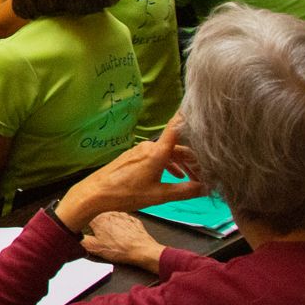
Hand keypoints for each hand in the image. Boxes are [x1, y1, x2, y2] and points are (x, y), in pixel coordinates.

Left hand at [54, 120, 202, 232]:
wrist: (97, 192)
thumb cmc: (127, 193)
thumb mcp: (160, 195)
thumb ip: (185, 191)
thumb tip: (206, 188)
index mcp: (157, 152)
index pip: (175, 128)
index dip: (187, 117)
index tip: (199, 109)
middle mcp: (149, 147)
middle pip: (176, 147)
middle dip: (193, 159)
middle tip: (207, 174)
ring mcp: (140, 151)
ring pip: (167, 152)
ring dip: (181, 164)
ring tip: (193, 178)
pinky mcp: (133, 157)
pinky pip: (156, 156)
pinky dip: (168, 164)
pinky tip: (174, 176)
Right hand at [81, 212, 165, 273]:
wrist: (143, 250)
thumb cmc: (121, 249)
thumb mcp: (95, 249)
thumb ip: (81, 241)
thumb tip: (73, 238)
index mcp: (98, 217)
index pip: (84, 213)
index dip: (81, 220)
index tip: (81, 225)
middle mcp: (109, 212)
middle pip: (97, 213)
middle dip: (96, 222)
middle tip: (97, 233)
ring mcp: (122, 214)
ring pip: (110, 216)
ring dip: (109, 223)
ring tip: (111, 236)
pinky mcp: (132, 219)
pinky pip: (122, 220)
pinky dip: (120, 226)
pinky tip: (122, 235)